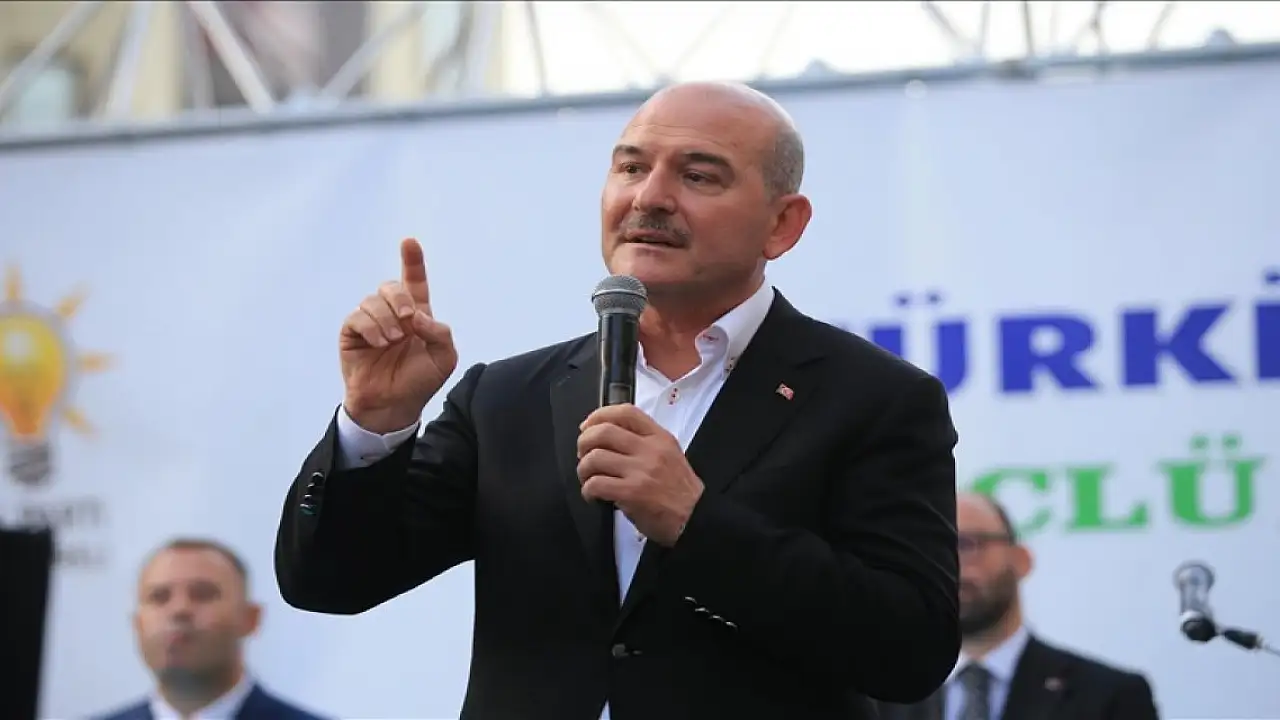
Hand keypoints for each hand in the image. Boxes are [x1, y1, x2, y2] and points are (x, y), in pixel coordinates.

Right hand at [340, 238, 457, 432]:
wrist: (394, 405)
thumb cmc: (420, 381)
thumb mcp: (444, 358)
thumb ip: (440, 333)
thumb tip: (418, 315)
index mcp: (417, 315)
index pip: (415, 282)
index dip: (412, 261)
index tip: (409, 242)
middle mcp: (392, 314)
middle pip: (391, 286)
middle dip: (400, 297)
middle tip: (408, 319)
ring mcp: (371, 322)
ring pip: (373, 300)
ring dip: (386, 318)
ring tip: (393, 341)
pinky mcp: (352, 333)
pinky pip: (357, 317)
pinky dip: (371, 327)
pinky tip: (380, 343)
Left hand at [577, 405, 703, 546]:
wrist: (696, 518)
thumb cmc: (680, 492)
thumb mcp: (670, 455)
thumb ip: (645, 442)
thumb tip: (608, 437)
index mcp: (659, 438)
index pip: (625, 412)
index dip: (599, 415)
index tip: (588, 426)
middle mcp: (650, 450)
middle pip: (603, 432)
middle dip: (584, 442)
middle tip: (583, 455)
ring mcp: (641, 471)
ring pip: (595, 458)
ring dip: (584, 469)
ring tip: (589, 479)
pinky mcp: (632, 493)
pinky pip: (596, 484)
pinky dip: (588, 490)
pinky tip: (593, 495)